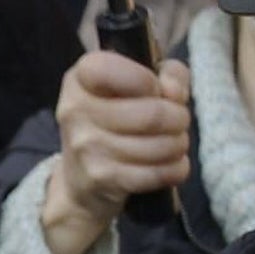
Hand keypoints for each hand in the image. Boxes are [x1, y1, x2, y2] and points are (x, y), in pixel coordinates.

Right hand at [38, 49, 191, 253]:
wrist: (79, 187)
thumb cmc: (110, 128)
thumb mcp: (126, 93)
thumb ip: (161, 76)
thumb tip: (176, 84)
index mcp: (78, 80)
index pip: (112, 66)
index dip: (148, 79)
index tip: (155, 90)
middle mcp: (75, 111)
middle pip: (151, 110)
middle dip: (178, 119)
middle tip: (177, 125)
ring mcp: (85, 148)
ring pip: (160, 141)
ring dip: (179, 146)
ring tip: (175, 147)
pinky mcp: (102, 180)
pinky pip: (157, 171)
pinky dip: (175, 170)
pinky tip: (172, 168)